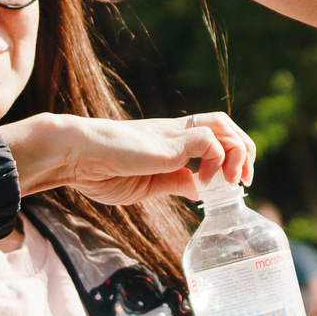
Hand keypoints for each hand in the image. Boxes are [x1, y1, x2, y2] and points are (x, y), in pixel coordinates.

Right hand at [0, 111, 253, 205]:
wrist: (72, 155)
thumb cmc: (96, 171)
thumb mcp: (145, 187)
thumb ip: (174, 184)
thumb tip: (200, 190)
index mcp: (169, 143)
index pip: (212, 135)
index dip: (230, 155)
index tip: (232, 183)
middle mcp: (175, 133)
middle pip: (226, 125)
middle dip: (244, 149)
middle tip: (243, 180)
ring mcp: (173, 135)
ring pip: (224, 126)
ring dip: (237, 153)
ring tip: (232, 181)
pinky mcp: (169, 141)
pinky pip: (208, 140)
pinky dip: (216, 160)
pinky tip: (205, 182)